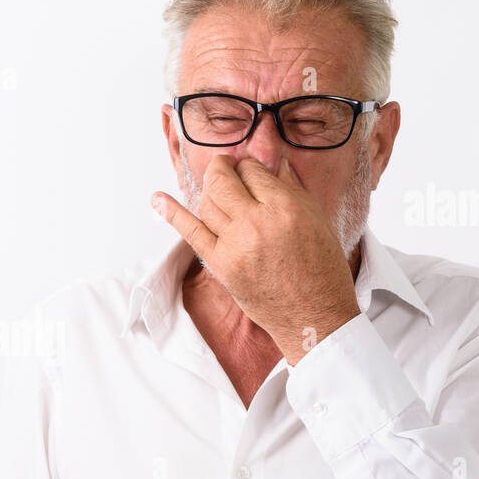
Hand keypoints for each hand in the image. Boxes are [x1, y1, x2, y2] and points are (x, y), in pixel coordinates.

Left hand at [151, 155, 359, 364]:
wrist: (313, 316)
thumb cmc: (321, 269)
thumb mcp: (317, 220)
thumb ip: (290, 188)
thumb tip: (270, 163)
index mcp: (285, 207)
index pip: (251, 170)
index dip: (249, 168)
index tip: (251, 172)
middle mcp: (256, 222)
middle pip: (222, 181)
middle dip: (221, 168)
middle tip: (226, 168)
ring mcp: (234, 245)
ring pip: (206, 202)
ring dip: (209, 191)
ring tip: (219, 191)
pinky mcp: (220, 266)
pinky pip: (190, 232)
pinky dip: (172, 213)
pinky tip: (157, 199)